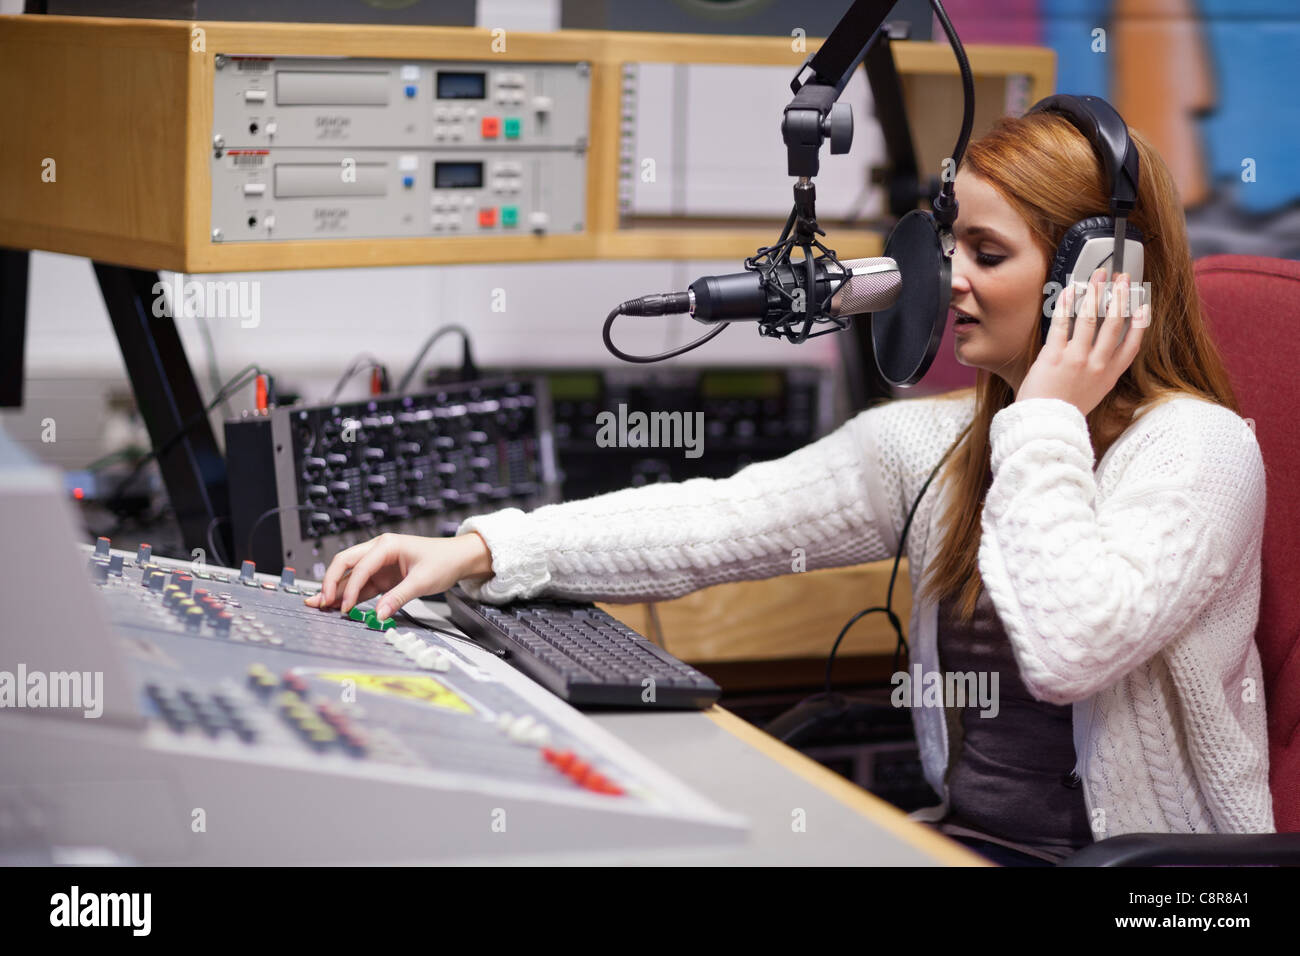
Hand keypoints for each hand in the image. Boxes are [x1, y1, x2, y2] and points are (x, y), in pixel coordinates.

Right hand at [304, 531, 492, 619]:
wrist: (458, 558)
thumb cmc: (444, 560)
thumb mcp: (422, 581)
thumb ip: (399, 597)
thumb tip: (379, 614)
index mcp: (387, 545)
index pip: (360, 566)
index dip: (350, 588)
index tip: (345, 606)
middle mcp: (379, 551)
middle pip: (344, 563)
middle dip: (330, 582)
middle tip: (320, 602)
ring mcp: (379, 564)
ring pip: (349, 575)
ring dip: (335, 590)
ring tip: (319, 605)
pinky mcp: (382, 576)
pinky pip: (360, 585)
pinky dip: (349, 595)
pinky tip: (337, 605)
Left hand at [1017, 267, 1149, 416]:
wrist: (1043, 426)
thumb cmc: (1063, 410)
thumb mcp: (1093, 393)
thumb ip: (1100, 371)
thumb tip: (1100, 351)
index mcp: (1109, 375)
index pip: (1132, 344)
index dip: (1140, 321)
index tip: (1143, 304)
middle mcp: (1097, 365)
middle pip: (1114, 323)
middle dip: (1120, 296)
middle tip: (1122, 278)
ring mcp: (1076, 359)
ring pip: (1090, 318)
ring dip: (1095, 293)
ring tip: (1097, 276)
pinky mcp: (1054, 356)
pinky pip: (1062, 323)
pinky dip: (1067, 304)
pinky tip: (1071, 290)